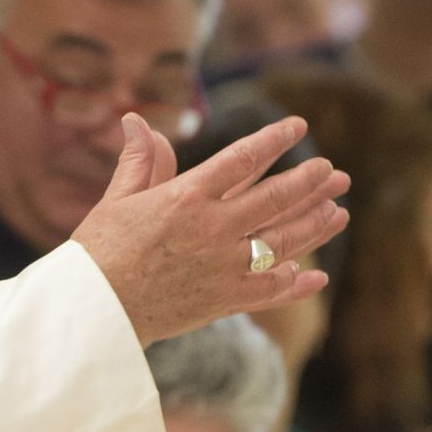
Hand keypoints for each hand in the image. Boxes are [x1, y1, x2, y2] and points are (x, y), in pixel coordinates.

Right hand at [71, 114, 350, 344]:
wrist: (94, 311)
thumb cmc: (99, 251)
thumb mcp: (117, 198)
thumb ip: (139, 159)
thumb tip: (137, 120)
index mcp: (186, 196)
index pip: (242, 158)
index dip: (273, 140)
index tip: (296, 126)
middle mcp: (213, 228)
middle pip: (275, 198)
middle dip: (309, 182)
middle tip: (333, 172)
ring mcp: (223, 266)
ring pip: (282, 241)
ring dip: (314, 226)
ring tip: (338, 213)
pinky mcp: (223, 300)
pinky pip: (269, 290)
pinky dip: (295, 284)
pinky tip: (314, 275)